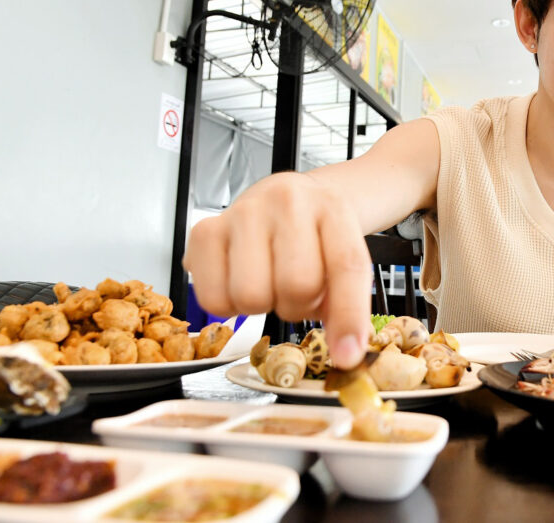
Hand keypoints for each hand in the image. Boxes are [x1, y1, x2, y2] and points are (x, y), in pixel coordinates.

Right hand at [182, 172, 373, 367]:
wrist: (286, 197)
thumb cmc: (315, 234)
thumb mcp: (342, 257)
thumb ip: (347, 304)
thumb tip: (346, 353)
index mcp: (332, 209)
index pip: (347, 265)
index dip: (348, 315)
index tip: (347, 355)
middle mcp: (287, 203)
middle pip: (296, 286)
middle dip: (299, 305)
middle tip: (296, 292)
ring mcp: (243, 213)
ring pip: (251, 295)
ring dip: (262, 306)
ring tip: (268, 283)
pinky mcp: (205, 230)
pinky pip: (212, 298)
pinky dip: (227, 306)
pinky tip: (239, 282)